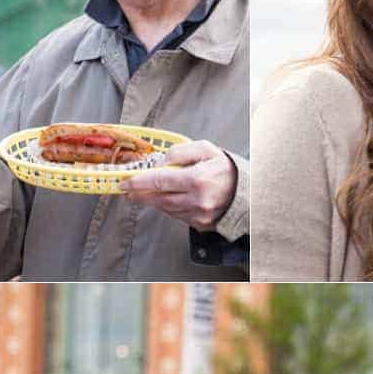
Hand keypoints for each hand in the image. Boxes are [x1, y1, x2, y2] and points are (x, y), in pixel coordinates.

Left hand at [119, 140, 236, 229]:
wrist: (247, 191)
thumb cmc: (225, 168)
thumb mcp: (206, 149)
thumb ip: (181, 151)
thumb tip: (160, 161)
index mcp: (197, 179)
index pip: (159, 181)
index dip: (138, 182)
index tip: (125, 182)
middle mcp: (197, 200)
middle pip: (159, 199)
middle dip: (140, 194)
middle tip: (128, 189)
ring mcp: (199, 215)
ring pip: (166, 209)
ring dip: (153, 201)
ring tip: (145, 193)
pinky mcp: (200, 224)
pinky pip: (177, 216)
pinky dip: (168, 207)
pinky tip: (166, 199)